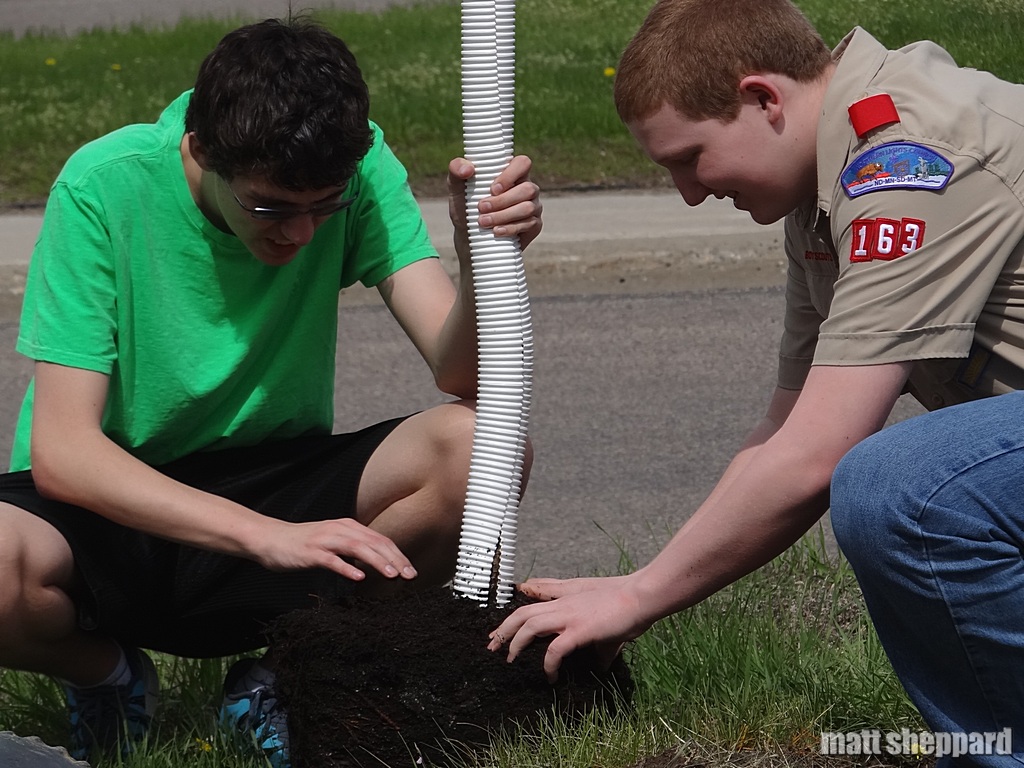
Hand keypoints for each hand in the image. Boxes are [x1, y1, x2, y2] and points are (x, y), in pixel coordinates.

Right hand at [252, 517, 418, 582]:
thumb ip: (353, 549)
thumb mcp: (333, 542)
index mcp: (348, 527)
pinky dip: (346, 567)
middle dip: (394, 559)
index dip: (398, 555)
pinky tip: (359, 577)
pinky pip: (332, 560)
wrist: (271, 539)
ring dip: (377, 562)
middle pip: (374, 543)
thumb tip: (374, 561)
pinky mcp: (311, 552)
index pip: (380, 540)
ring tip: (392, 575)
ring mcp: (325, 540)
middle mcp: (340, 530)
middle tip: (410, 576)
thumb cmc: (303, 544)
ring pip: (357, 548)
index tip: (411, 571)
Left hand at [447, 154, 542, 252]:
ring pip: (527, 208)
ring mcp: (533, 207)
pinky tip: (496, 231)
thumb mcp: (457, 188)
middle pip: (527, 189)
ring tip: (483, 221)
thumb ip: (456, 169)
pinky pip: (529, 225)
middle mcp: (527, 188)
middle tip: (481, 208)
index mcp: (513, 173)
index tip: (493, 189)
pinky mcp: (534, 226)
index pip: (522, 163)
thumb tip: (468, 168)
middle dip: (502, 200)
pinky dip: (510, 228)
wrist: (468, 237)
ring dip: (503, 215)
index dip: (511, 174)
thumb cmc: (466, 208)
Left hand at [487, 574, 649, 682]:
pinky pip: (555, 649)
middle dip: (503, 630)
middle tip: (492, 647)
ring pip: (529, 624)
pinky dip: (548, 664)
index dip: (512, 618)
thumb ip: (597, 641)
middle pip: (522, 613)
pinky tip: (550, 676)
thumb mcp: (608, 625)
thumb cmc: (628, 607)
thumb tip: (601, 666)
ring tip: (510, 659)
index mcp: (567, 598)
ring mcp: (570, 615)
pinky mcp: (580, 630)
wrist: (642, 596)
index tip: (498, 632)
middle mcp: (563, 604)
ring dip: (515, 642)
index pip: (532, 604)